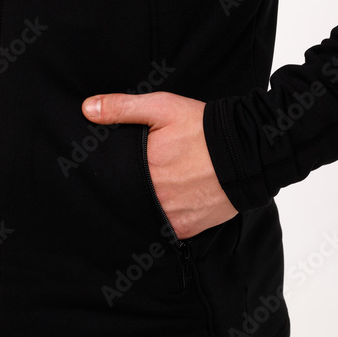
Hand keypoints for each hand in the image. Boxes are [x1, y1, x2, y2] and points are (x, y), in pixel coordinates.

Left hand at [82, 90, 237, 238]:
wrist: (249, 152)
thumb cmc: (203, 128)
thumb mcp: (162, 107)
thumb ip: (123, 108)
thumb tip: (88, 109)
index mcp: (144, 169)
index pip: (112, 178)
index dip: (110, 174)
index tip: (113, 168)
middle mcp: (155, 198)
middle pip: (128, 199)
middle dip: (127, 190)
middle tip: (134, 178)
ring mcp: (171, 216)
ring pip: (145, 215)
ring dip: (144, 205)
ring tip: (153, 189)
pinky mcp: (188, 229)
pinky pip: (166, 229)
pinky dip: (163, 218)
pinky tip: (167, 202)